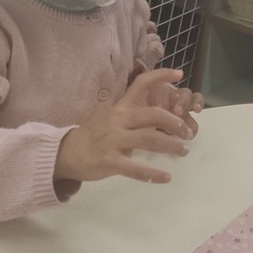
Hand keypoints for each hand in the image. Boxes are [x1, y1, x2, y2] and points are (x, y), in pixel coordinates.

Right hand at [54, 68, 196, 184]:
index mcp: (119, 107)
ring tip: (183, 151)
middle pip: (153, 114)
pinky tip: (166, 177)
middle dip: (175, 122)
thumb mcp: (109, 117)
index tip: (180, 75)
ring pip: (150, 139)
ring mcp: (113, 140)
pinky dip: (154, 174)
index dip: (161, 76)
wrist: (66, 153)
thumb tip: (157, 118)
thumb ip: (131, 116)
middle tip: (187, 132)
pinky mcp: (110, 161)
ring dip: (171, 146)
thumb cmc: (92, 135)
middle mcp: (118, 120)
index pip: (140, 83)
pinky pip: (136, 168)